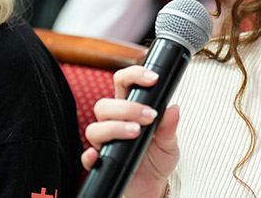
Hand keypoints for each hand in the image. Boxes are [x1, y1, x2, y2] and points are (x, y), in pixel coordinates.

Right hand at [81, 66, 179, 197]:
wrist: (153, 185)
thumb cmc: (158, 157)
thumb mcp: (170, 141)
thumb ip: (170, 126)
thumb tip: (173, 108)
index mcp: (130, 109)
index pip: (123, 83)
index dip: (134, 75)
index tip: (152, 79)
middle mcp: (114, 123)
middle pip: (105, 105)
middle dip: (127, 107)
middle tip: (150, 116)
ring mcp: (106, 142)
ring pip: (95, 128)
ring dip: (116, 127)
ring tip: (136, 132)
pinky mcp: (101, 162)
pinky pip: (87, 157)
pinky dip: (90, 155)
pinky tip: (100, 154)